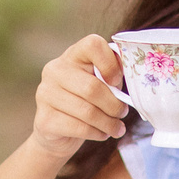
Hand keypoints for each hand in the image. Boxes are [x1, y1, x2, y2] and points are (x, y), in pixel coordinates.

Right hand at [30, 34, 129, 161]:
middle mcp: (54, 70)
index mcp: (72, 55)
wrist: (58, 133)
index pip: (92, 45)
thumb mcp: (101, 83)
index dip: (110, 63)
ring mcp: (45, 94)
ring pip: (87, 111)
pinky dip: (97, 133)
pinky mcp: (44, 120)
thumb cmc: (87, 102)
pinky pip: (79, 127)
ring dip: (108, 123)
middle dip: (114, 105)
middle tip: (123, 113)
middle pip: (92, 87)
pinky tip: (102, 133)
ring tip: (117, 128)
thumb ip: (113, 75)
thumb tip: (134, 77)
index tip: (116, 81)